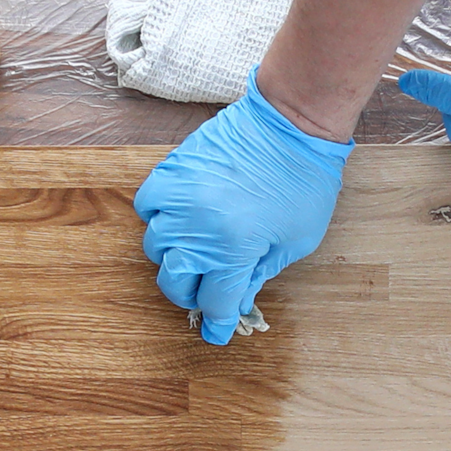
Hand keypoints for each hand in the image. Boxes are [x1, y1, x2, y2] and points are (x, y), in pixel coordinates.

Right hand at [133, 75, 353, 343]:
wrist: (290, 121)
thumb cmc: (303, 181)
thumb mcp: (296, 240)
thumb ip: (261, 273)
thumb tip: (236, 298)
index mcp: (234, 250)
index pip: (213, 302)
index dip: (217, 321)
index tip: (216, 330)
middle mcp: (199, 229)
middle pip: (175, 281)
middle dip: (191, 293)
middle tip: (207, 289)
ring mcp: (180, 198)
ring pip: (156, 247)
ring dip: (175, 256)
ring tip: (197, 249)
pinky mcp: (171, 171)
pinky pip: (147, 206)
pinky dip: (159, 218)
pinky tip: (181, 218)